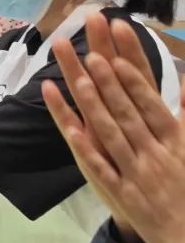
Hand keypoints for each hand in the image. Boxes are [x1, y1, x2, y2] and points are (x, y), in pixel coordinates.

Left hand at [43, 14, 184, 242]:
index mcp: (176, 140)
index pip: (152, 100)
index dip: (135, 74)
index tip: (121, 53)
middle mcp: (155, 153)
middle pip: (127, 110)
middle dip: (109, 79)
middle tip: (90, 50)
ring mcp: (135, 172)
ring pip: (111, 133)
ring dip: (94, 104)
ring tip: (78, 76)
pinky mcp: (121, 192)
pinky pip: (99, 165)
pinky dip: (84, 145)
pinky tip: (69, 125)